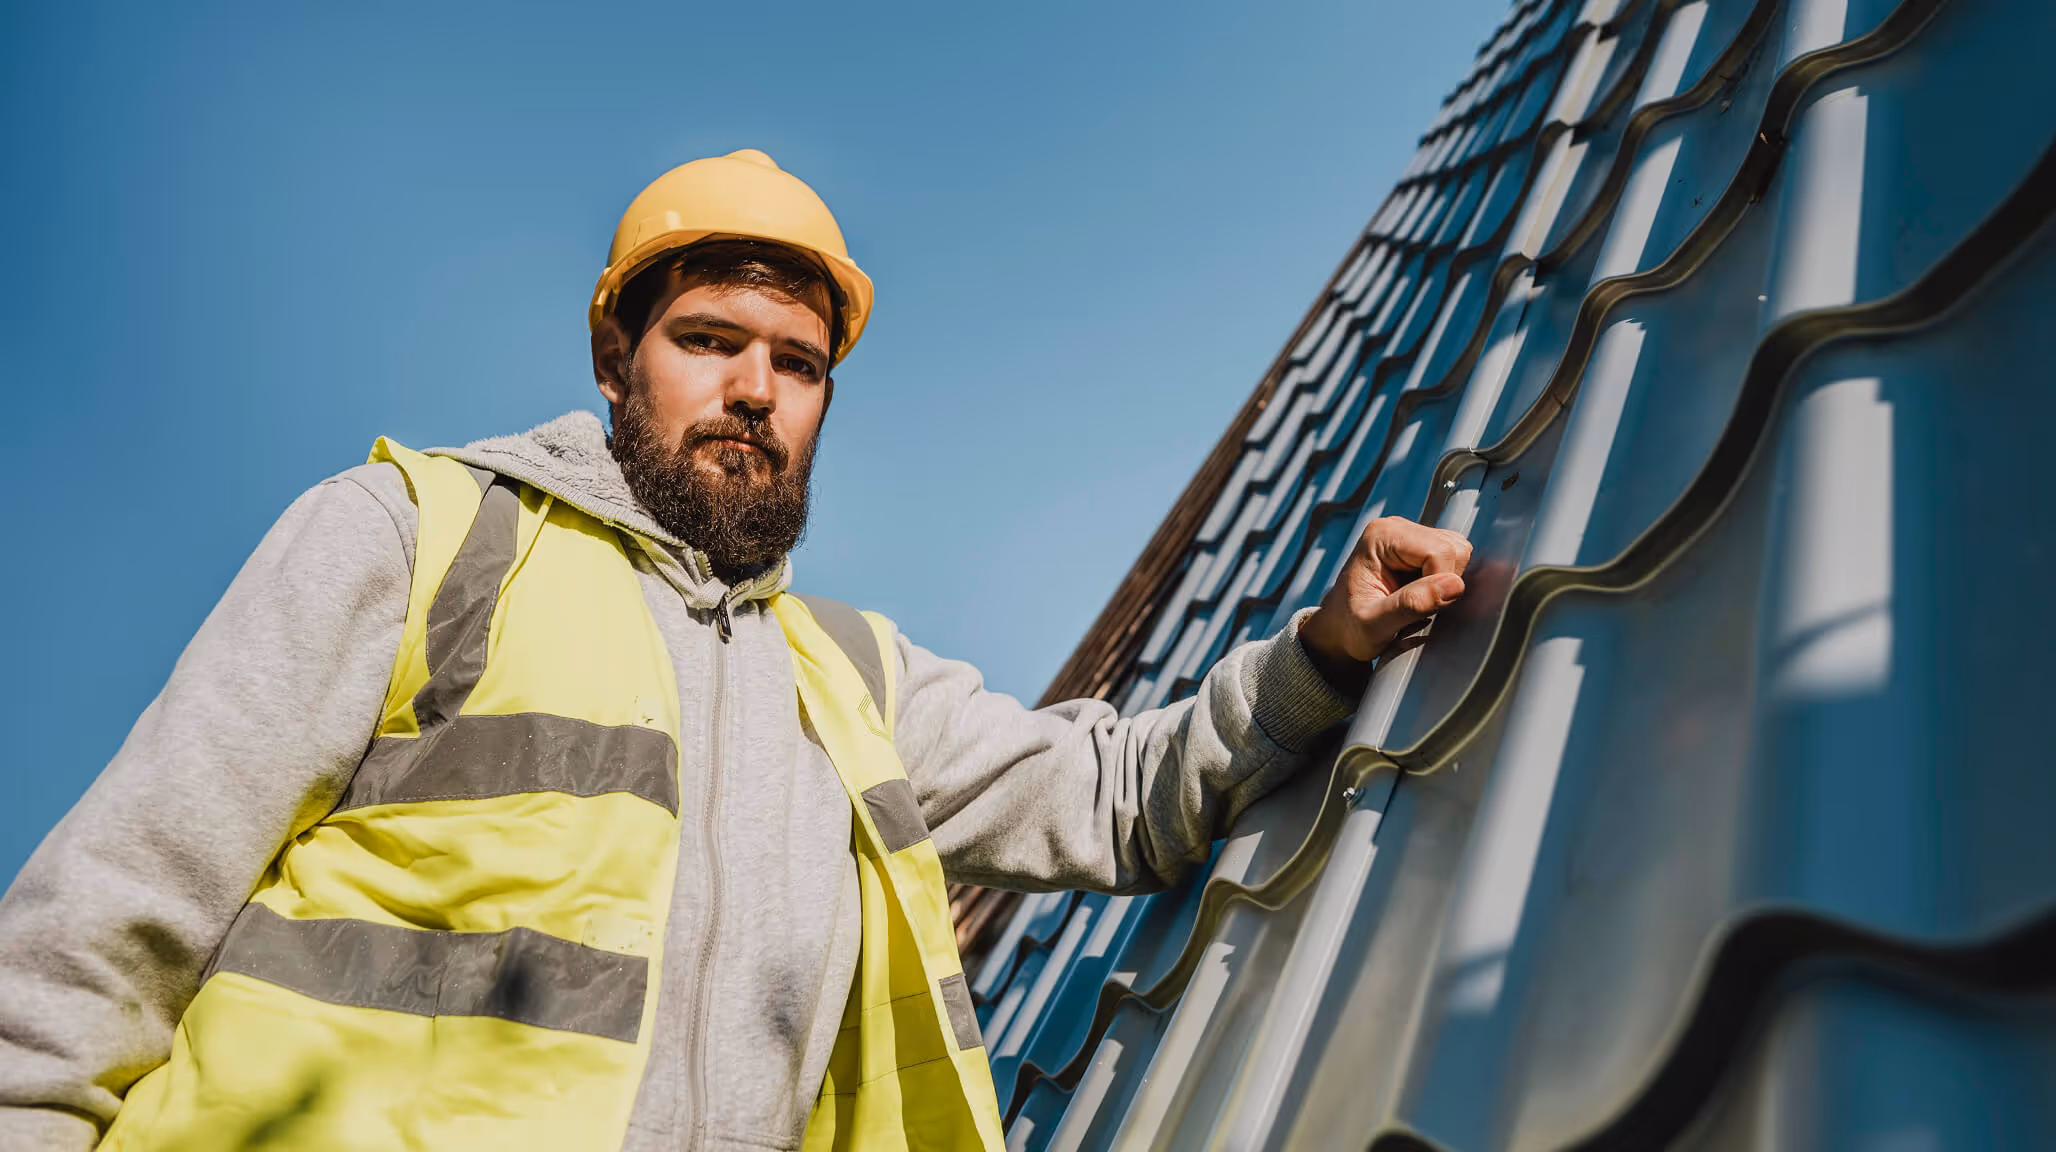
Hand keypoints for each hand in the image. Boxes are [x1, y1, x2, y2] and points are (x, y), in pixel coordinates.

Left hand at [1298, 516, 1472, 685]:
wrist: (1339, 630)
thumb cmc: (1349, 627)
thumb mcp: (1373, 626)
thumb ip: (1410, 605)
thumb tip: (1453, 586)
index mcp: (1382, 536)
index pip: (1440, 552)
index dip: (1438, 584)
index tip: (1416, 607)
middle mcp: (1397, 528)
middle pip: (1455, 548)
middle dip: (1445, 582)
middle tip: (1416, 604)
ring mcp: (1410, 536)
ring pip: (1459, 552)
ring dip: (1446, 582)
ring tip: (1416, 599)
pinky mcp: (1420, 548)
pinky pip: (1454, 560)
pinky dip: (1445, 581)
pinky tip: (1420, 593)